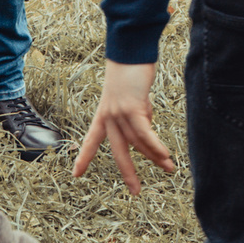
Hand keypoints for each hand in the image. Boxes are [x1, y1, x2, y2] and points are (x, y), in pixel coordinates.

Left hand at [72, 58, 176, 193]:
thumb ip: (137, 118)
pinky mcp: (131, 107)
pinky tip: (165, 155)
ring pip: (138, 142)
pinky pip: (144, 132)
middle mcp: (108, 115)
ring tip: (168, 167)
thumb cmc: (131, 72)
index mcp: (103, 113)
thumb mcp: (131, 99)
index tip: (75, 174)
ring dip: (155, 156)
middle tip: (135, 191)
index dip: (84, 157)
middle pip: (117, 151)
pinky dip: (155, 145)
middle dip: (127, 173)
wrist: (129, 51)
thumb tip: (147, 138)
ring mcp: (119, 112)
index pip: (91, 139)